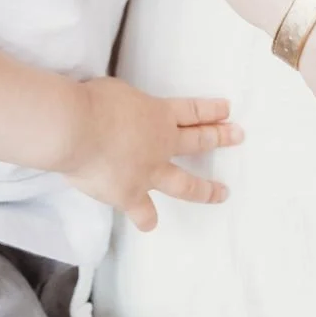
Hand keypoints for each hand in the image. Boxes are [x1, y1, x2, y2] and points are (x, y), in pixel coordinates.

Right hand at [63, 77, 242, 230]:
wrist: (77, 129)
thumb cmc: (93, 102)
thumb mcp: (118, 93)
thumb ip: (128, 108)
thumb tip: (124, 115)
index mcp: (158, 114)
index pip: (191, 110)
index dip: (210, 110)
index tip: (227, 109)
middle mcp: (161, 144)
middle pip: (198, 140)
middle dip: (220, 137)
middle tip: (239, 136)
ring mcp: (149, 173)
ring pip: (185, 184)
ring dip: (206, 189)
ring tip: (221, 193)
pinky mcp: (130, 196)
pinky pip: (144, 213)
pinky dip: (147, 218)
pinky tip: (149, 223)